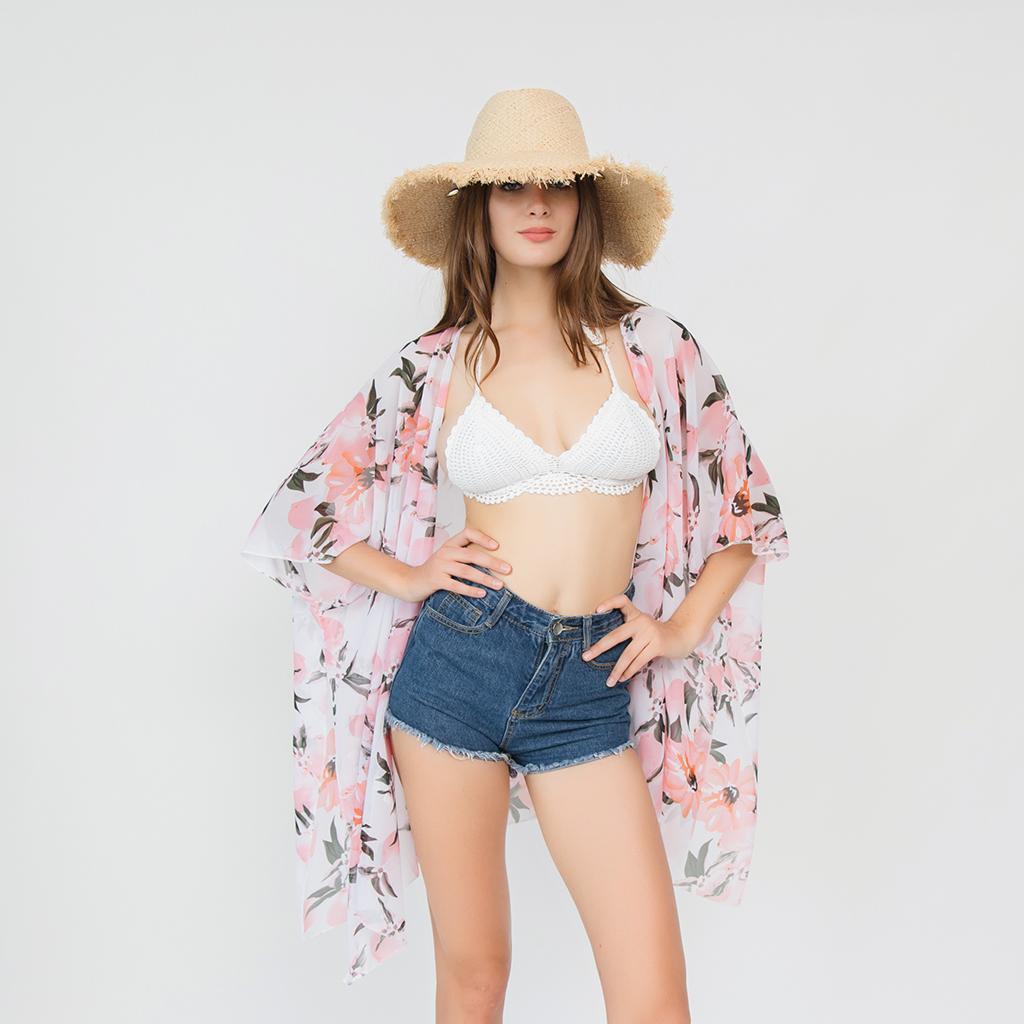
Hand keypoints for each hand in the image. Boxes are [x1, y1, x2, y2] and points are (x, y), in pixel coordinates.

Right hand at [398, 528, 511, 603]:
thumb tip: (494, 561)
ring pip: (466, 571)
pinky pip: (456, 585)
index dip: (483, 538)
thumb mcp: (449, 558)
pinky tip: (482, 594)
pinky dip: (470, 590)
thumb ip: (465, 555)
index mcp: (450, 544)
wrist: (411, 582)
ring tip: (499, 585)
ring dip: (485, 579)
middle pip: (472, 555)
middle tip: (508, 569)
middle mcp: (445, 552)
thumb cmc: (436, 570)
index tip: (497, 546)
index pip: (467, 533)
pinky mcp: (436, 580)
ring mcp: (439, 566)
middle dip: (492, 562)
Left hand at [581, 593, 705, 686]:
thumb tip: (602, 649)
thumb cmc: (656, 634)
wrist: (682, 636)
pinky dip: (629, 671)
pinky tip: (623, 678)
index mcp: (636, 614)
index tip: (597, 610)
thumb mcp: (642, 627)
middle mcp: (641, 621)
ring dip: (617, 670)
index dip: (609, 603)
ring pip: (628, 654)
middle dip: (599, 648)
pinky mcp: (657, 645)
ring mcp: (649, 632)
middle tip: (586, 656)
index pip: (622, 601)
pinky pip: (638, 661)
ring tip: (609, 681)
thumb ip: (627, 632)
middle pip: (616, 635)